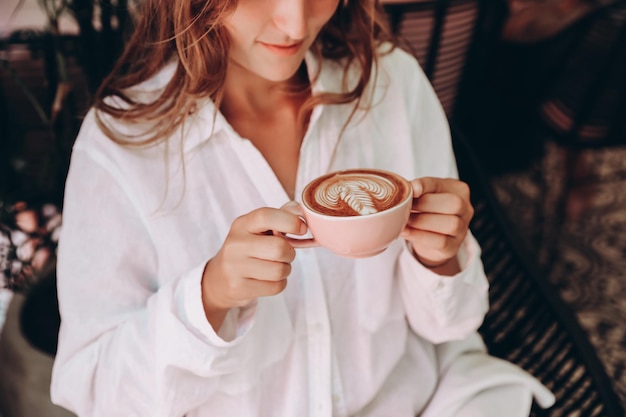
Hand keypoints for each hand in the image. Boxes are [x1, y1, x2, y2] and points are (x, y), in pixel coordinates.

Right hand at [201, 205, 307, 329]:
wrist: (220, 277)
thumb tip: (300, 211)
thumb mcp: (258, 229)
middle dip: (290, 253)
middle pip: (279, 248)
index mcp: (242, 224)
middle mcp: (235, 244)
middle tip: (285, 254)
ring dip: (285, 269)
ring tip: (275, 267)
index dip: (289, 221)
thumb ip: (280, 217)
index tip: (302, 229)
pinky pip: (275, 287)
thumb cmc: (249, 248)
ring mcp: (234, 267)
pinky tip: (268, 279)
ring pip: (279, 270)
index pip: (266, 216)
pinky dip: (279, 284)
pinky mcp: (238, 287)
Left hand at [401, 177, 473, 273]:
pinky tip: (406, 232)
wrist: (430, 239)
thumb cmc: (427, 212)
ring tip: (405, 220)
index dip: (425, 186)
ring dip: (422, 221)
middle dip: (426, 204)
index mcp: (459, 190)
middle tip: (405, 207)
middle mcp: (466, 209)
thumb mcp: (424, 197)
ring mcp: (463, 229)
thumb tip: (404, 189)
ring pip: (451, 224)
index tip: (411, 189)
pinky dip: (420, 236)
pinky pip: (441, 242)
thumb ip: (416, 192)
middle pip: (454, 204)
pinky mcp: (454, 247)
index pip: (442, 184)